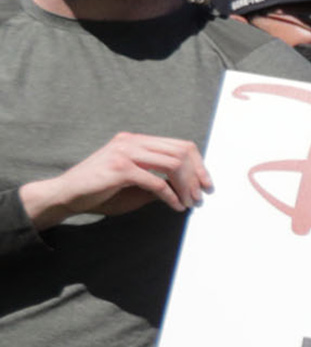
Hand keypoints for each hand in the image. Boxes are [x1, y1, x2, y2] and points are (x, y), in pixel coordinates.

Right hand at [21, 131, 207, 227]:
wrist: (68, 195)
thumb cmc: (102, 191)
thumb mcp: (136, 182)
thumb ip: (159, 178)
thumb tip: (189, 186)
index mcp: (136, 140)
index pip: (179, 145)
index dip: (198, 164)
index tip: (206, 183)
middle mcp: (131, 141)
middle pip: (181, 152)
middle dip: (196, 176)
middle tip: (202, 196)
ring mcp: (125, 152)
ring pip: (172, 164)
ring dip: (186, 186)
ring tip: (190, 202)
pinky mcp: (120, 169)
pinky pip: (157, 182)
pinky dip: (171, 196)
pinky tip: (176, 206)